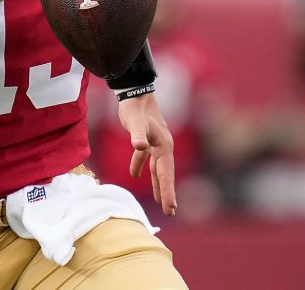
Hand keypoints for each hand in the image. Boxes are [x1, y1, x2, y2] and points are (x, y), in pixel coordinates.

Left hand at [118, 91, 176, 215]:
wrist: (134, 92)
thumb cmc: (135, 108)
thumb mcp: (135, 122)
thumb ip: (137, 135)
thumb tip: (140, 147)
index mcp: (163, 146)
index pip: (166, 173)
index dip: (168, 191)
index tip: (170, 208)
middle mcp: (162, 146)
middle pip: (165, 174)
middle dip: (167, 193)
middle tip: (170, 211)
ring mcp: (155, 143)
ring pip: (157, 168)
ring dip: (158, 184)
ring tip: (161, 202)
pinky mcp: (146, 139)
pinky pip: (145, 158)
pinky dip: (141, 167)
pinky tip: (135, 176)